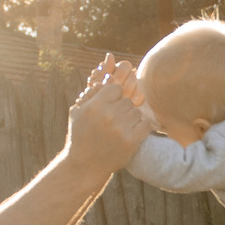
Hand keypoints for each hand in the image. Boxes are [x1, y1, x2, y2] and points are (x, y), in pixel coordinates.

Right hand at [64, 55, 151, 171]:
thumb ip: (93, 87)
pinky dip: (141, 128)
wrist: (84, 165)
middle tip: (115, 120)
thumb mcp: (79, 110)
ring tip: (120, 128)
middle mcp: (108, 116)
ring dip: (132, 119)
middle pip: (128, 100)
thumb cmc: (81, 134)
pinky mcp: (132, 141)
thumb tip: (109, 59)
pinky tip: (131, 133)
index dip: (114, 97)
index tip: (110, 106)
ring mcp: (121, 129)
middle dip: (123, 109)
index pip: (116, 88)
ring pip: (137, 112)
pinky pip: (145, 125)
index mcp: (95, 105)